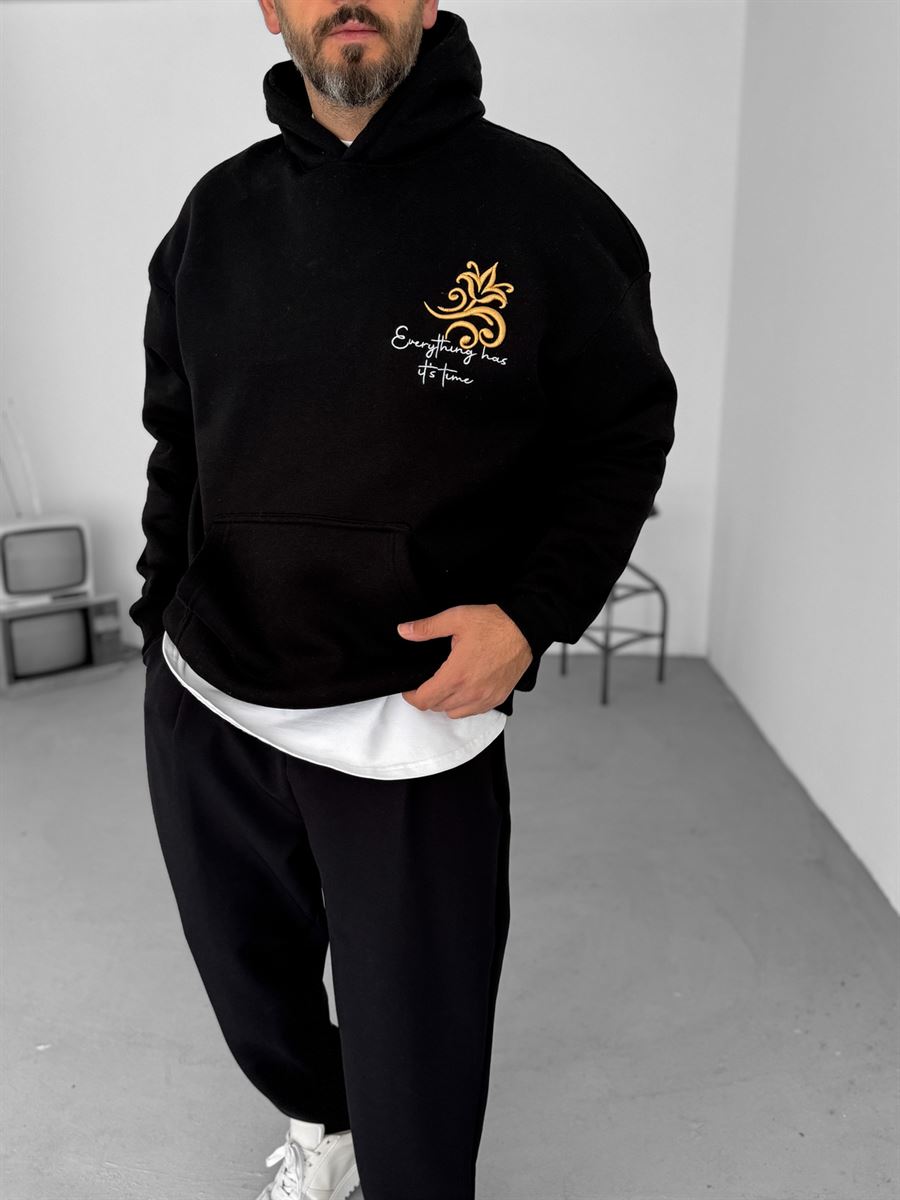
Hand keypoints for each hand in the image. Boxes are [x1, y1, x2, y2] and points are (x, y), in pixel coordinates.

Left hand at [396, 603, 532, 717]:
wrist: (524, 629)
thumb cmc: (494, 624)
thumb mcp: (456, 618)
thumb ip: (426, 628)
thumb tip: (404, 631)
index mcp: (456, 674)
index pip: (424, 700)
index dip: (411, 696)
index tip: (410, 688)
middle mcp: (470, 691)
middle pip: (436, 707)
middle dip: (427, 696)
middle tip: (427, 682)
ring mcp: (485, 698)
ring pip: (453, 713)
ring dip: (445, 703)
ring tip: (446, 685)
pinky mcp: (497, 699)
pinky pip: (473, 712)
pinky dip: (464, 705)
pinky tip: (465, 689)